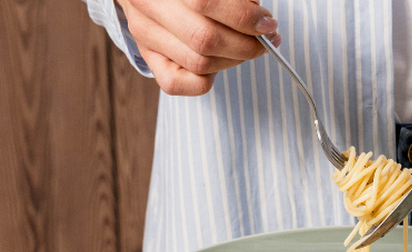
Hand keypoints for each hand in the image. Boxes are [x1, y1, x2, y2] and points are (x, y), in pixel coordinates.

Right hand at [115, 0, 280, 95]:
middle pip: (205, 39)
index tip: (267, 23)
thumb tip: (258, 16)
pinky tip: (220, 62)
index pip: (206, 3)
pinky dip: (207, 79)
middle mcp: (148, 7)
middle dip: (246, 45)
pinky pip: (180, 84)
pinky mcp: (150, 60)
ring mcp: (145, 37)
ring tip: (248, 46)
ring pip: (199, 64)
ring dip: (233, 61)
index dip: (245, 17)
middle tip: (265, 40)